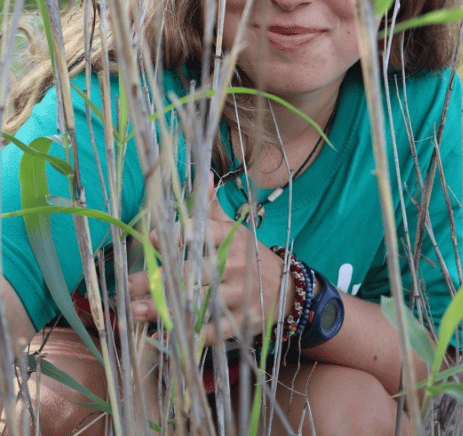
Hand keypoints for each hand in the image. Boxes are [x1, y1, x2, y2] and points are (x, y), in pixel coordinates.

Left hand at [128, 174, 294, 344]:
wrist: (287, 289)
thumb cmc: (249, 255)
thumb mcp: (235, 230)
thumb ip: (212, 207)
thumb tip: (203, 174)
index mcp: (230, 238)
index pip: (202, 233)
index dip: (177, 235)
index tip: (151, 237)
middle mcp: (233, 265)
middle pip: (190, 272)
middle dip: (156, 279)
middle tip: (126, 285)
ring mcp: (237, 295)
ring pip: (196, 303)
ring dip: (163, 309)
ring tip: (134, 311)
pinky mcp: (240, 323)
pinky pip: (210, 332)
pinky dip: (185, 336)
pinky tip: (161, 336)